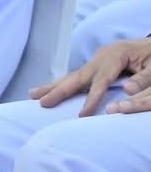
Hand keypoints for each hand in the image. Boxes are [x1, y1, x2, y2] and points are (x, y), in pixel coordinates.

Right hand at [33, 37, 150, 115]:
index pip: (100, 81)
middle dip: (58, 90)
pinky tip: (51, 90)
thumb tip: (127, 91)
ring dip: (53, 86)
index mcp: (116, 55)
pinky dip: (63, 84)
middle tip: (41, 103)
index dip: (91, 99)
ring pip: (73, 75)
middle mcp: (102, 56)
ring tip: (32, 95)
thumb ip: (143, 79)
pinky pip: (77, 76)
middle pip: (77, 76)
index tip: (82, 116)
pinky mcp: (97, 63)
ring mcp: (98, 59)